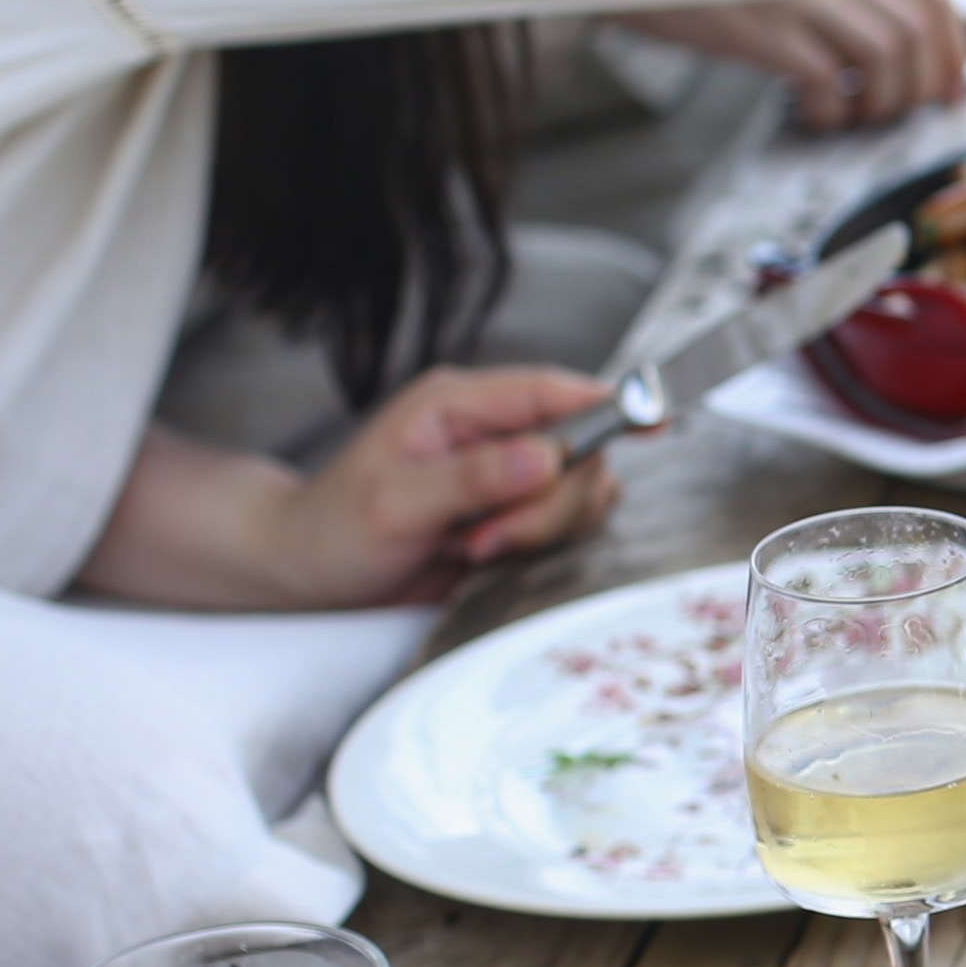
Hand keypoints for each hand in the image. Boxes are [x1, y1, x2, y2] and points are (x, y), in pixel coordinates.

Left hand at [292, 368, 622, 598]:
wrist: (309, 574)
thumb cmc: (334, 530)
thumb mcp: (393, 503)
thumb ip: (471, 478)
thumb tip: (546, 456)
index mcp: (459, 407)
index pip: (551, 392)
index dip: (609, 403)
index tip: (656, 418)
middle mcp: (492, 434)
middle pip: (580, 453)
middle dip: (548, 505)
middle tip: (488, 536)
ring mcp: (508, 477)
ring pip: (581, 495)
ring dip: (541, 532)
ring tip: (474, 548)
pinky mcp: (515, 516)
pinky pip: (567, 528)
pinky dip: (540, 550)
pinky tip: (486, 558)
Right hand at [622, 0, 965, 130]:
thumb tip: (899, 45)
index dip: (955, 53)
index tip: (949, 91)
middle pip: (919, 33)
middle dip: (920, 87)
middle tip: (894, 113)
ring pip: (886, 57)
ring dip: (878, 102)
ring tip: (849, 114)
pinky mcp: (763, 24)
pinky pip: (827, 80)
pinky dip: (830, 109)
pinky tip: (810, 112)